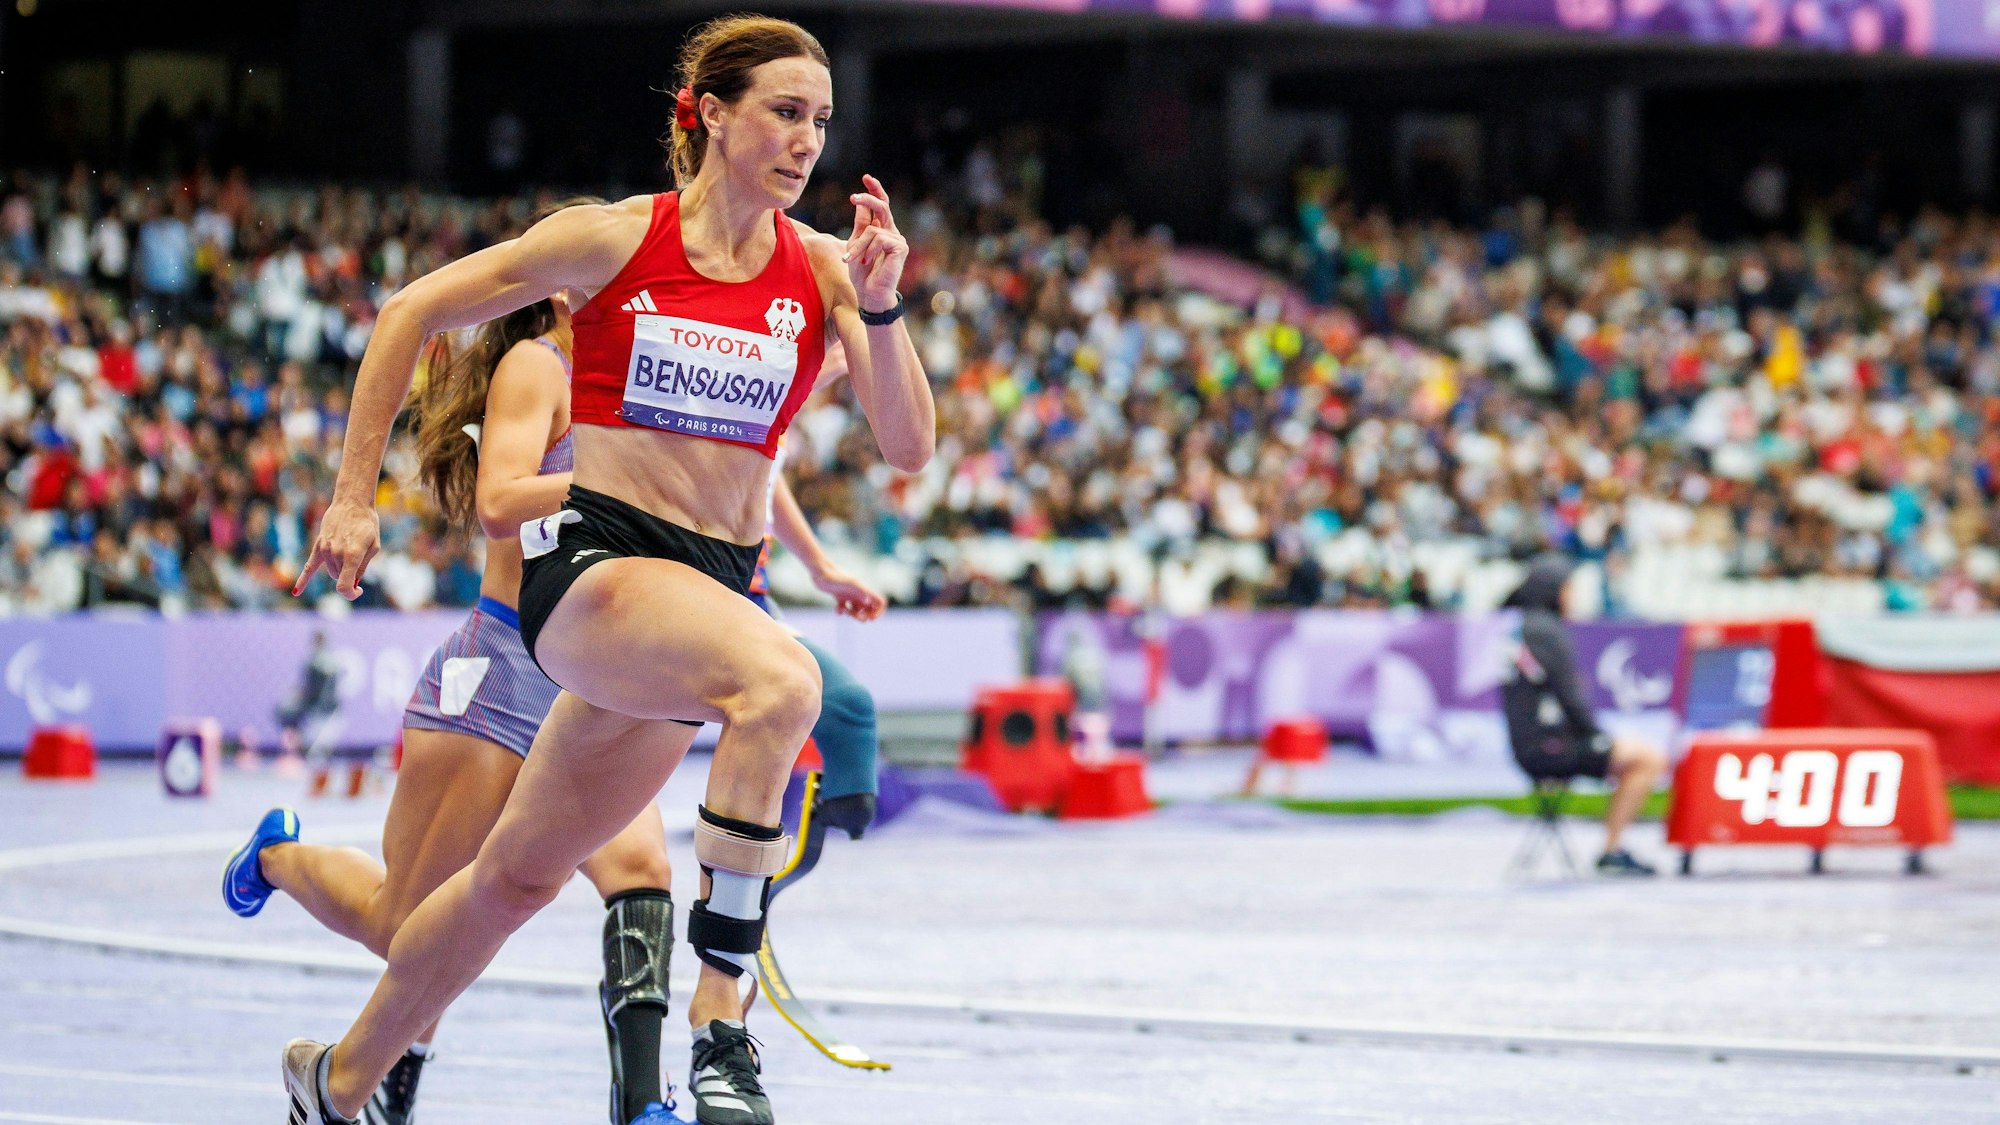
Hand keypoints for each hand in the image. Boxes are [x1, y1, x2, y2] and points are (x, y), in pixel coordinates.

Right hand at [294, 496, 380, 600]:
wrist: (352, 502)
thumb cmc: (368, 524)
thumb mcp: (374, 546)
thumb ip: (363, 567)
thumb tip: (354, 584)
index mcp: (352, 555)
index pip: (345, 586)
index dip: (351, 594)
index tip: (358, 591)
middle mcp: (336, 554)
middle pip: (340, 578)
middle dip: (350, 573)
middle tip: (360, 556)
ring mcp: (325, 550)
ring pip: (331, 572)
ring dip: (340, 568)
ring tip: (350, 548)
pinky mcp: (318, 545)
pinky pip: (309, 567)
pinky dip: (302, 580)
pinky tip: (296, 592)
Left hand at [812, 563, 886, 621]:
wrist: (820, 571)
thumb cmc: (834, 577)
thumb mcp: (849, 584)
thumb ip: (860, 592)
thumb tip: (869, 602)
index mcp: (864, 590)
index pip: (879, 602)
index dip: (878, 612)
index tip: (871, 618)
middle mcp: (858, 593)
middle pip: (868, 609)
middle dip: (863, 616)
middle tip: (855, 616)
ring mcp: (849, 595)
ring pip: (856, 610)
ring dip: (852, 615)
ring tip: (844, 610)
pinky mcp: (839, 596)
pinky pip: (844, 608)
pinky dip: (841, 612)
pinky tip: (836, 608)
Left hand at [843, 174, 907, 313]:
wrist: (870, 295)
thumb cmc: (862, 274)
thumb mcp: (855, 244)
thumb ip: (860, 224)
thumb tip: (859, 202)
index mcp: (882, 230)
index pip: (880, 205)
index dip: (875, 190)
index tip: (866, 177)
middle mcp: (892, 232)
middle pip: (882, 206)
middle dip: (868, 198)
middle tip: (853, 196)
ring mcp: (898, 239)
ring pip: (872, 230)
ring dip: (858, 246)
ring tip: (853, 260)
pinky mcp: (900, 247)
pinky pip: (878, 239)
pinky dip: (867, 251)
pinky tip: (867, 262)